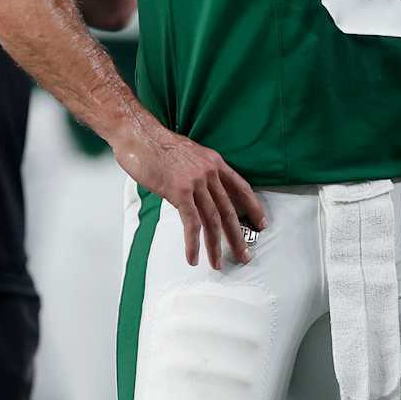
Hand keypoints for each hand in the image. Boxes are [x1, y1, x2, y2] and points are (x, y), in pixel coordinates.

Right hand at [115, 124, 265, 269]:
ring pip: (213, 220)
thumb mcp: (188, 155)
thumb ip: (198, 174)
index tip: (261, 224)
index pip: (241, 188)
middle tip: (245, 255)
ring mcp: (196, 183)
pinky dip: (193, 243)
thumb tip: (198, 194)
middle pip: (230, 210)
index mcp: (215, 162)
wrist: (139, 135)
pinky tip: (193, 257)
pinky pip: (191, 223)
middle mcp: (210, 173)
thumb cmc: (156, 145)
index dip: (253, 207)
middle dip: (238, 236)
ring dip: (215, 246)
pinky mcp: (180, 192)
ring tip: (218, 264)